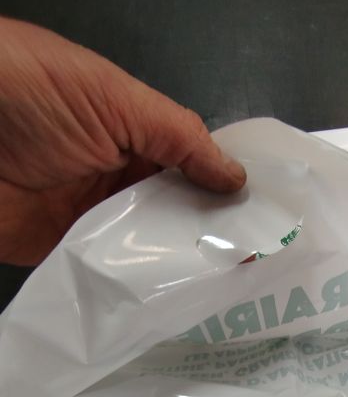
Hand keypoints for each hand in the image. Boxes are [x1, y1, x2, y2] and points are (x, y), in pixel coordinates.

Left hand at [0, 18, 245, 265]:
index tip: (267, 220)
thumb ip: (178, 136)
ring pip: (150, 246)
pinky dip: (141, 287)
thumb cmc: (31, 96)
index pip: (194, 165)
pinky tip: (176, 300)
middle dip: (214, 234)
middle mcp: (119, 177)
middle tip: (258, 262)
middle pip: (178, 211)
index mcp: (134, 132)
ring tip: (230, 286)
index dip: (229, 190)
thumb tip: (236, 178)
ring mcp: (95, 219)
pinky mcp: (70, 255)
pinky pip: (113, 273)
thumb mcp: (113, 99)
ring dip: (183, 264)